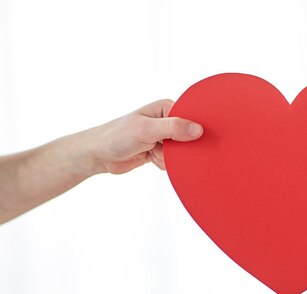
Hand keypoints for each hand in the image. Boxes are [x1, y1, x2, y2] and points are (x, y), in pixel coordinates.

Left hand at [88, 99, 202, 173]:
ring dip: (169, 157)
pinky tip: (150, 159)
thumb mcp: (146, 129)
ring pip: (182, 152)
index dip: (195, 128)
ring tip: (152, 153)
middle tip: (162, 148)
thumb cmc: (116, 136)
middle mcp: (167, 121)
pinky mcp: (160, 151)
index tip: (189, 139)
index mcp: (166, 108)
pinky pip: (173, 161)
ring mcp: (164, 137)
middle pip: (189, 136)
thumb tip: (198, 129)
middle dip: (179, 147)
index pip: (191, 116)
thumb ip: (173, 128)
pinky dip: (164, 163)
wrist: (98, 155)